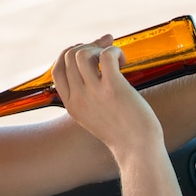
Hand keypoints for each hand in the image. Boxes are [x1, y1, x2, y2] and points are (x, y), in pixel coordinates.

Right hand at [51, 35, 163, 156]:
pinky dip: (115, 51)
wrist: (138, 149)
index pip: (57, 69)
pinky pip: (107, 55)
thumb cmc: (123, 132)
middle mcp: (78, 98)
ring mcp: (94, 93)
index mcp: (71, 105)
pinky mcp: (113, 88)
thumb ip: (88, 96)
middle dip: (89, 46)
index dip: (70, 54)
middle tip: (107, 53)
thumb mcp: (95, 116)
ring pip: (82, 53)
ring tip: (115, 60)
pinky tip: (124, 62)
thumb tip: (96, 64)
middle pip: (70, 56)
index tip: (89, 53)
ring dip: (100, 48)